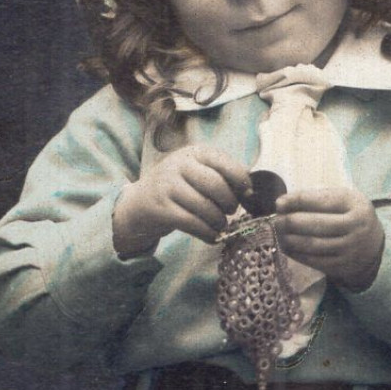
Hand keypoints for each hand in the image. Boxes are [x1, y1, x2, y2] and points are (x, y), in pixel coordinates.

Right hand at [113, 145, 249, 256]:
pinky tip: (212, 236)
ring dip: (219, 221)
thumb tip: (251, 193)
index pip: (225, 163)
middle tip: (231, 211)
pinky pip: (191, 222)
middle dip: (230, 203)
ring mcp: (167, 185)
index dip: (241, 181)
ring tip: (221, 225)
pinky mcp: (160, 207)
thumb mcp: (198, 174)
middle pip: (216, 185)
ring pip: (204, 206)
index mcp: (195, 153)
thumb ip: (222, 177)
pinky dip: (207, 233)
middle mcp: (179, 164)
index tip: (248, 195)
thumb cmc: (180, 188)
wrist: (139, 203)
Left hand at [274, 187, 386, 290]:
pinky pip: (312, 260)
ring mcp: (349, 249)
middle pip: (315, 224)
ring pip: (312, 244)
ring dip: (289, 238)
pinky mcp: (341, 266)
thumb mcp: (343, 200)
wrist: (373, 246)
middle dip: (290, 221)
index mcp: (355, 205)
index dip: (297, 201)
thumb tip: (282, 204)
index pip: (322, 201)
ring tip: (279, 232)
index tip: (280, 203)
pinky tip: (287, 246)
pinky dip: (295, 253)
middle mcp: (355, 227)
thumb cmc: (350, 216)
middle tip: (277, 220)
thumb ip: (316, 198)